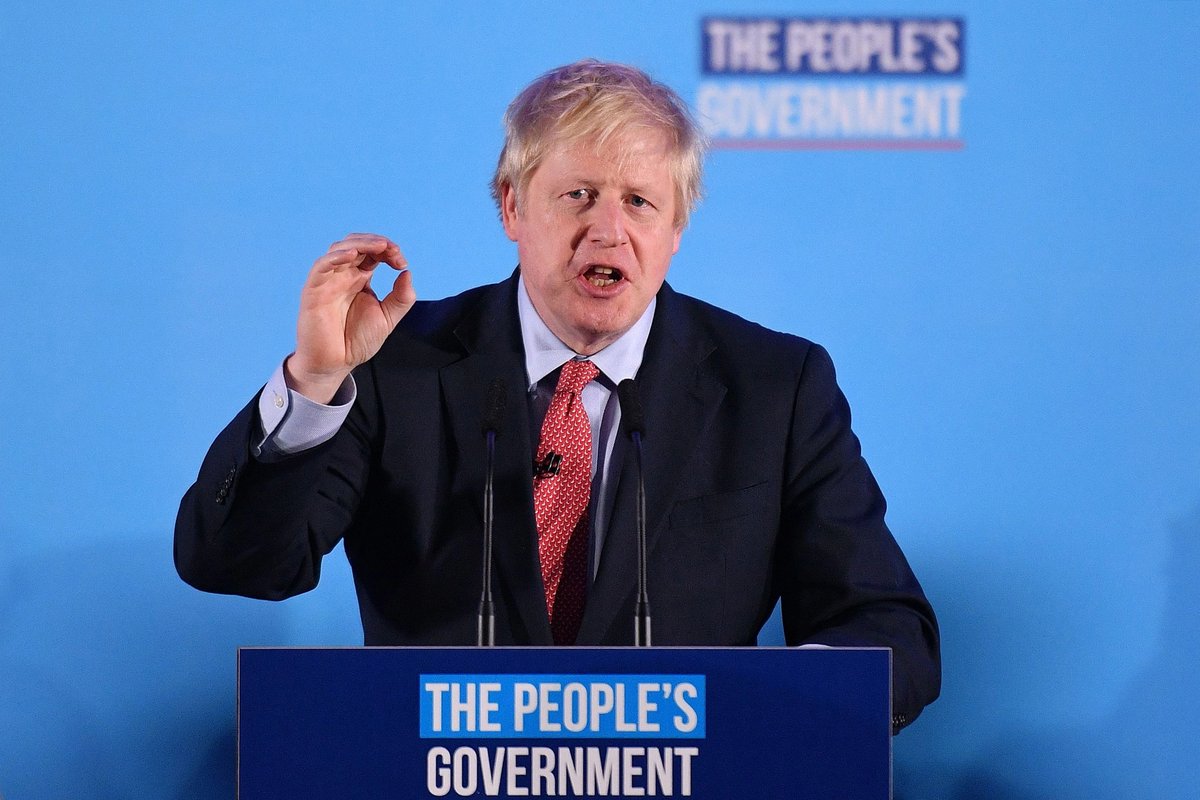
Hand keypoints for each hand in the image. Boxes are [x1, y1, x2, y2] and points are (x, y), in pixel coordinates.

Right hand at [286, 233, 415, 402]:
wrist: (336, 363)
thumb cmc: (356, 341)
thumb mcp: (388, 318)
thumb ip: (401, 298)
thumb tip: (407, 273)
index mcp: (360, 279)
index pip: (372, 253)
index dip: (387, 251)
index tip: (402, 263)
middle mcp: (343, 276)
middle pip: (356, 245)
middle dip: (376, 243)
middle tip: (393, 251)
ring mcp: (328, 281)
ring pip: (339, 249)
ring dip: (360, 243)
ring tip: (379, 246)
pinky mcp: (313, 290)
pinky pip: (321, 266)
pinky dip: (336, 257)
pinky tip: (352, 255)